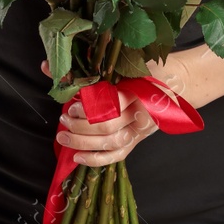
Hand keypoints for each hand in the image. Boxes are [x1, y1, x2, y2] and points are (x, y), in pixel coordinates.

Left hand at [38, 51, 207, 166]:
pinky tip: (77, 157)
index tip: (73, 104)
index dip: (89, 107)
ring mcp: (140, 130)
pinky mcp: (137, 141)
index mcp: (139, 90)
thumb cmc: (148, 68)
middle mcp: (141, 113)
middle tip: (64, 117)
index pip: (112, 103)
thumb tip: (47, 66)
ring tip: (63, 136)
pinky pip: (117, 155)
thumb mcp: (125, 63)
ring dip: (83, 142)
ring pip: (110, 143)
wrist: (176, 83)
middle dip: (81, 125)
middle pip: (108, 126)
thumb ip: (91, 66)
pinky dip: (96, 160)